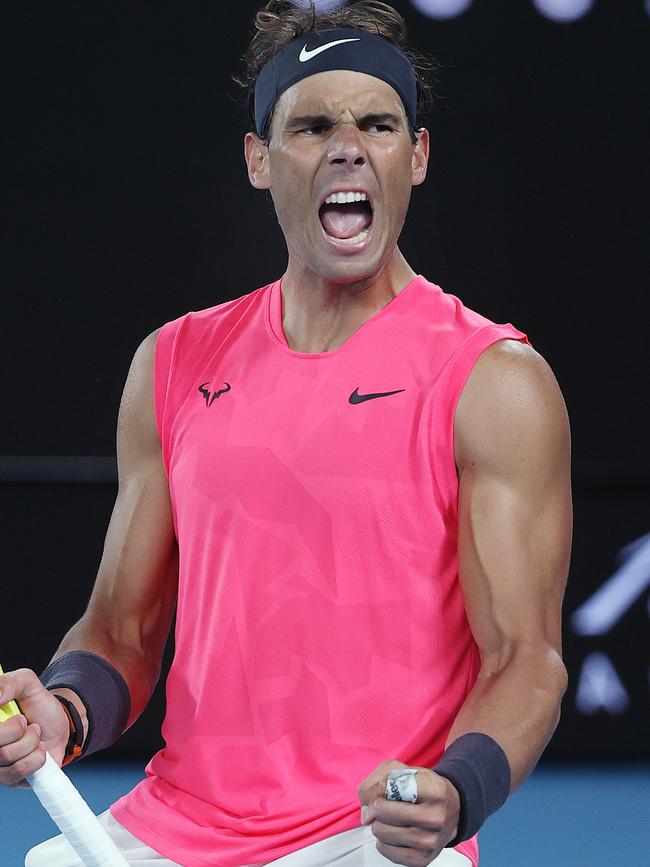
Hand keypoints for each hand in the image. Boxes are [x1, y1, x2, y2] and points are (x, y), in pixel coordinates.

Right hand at [0, 668, 69, 786]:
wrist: (60, 724)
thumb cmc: (38, 704)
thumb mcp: (27, 682)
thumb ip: (10, 682)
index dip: (6, 729)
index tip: (20, 717)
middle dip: (21, 732)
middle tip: (29, 725)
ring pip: (8, 759)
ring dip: (31, 744)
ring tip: (35, 736)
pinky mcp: (8, 779)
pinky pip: (19, 773)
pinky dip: (36, 759)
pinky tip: (37, 752)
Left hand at [358, 759, 460, 865]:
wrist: (452, 810)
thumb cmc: (425, 788)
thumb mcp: (406, 771)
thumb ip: (379, 780)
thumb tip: (366, 810)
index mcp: (434, 790)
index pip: (391, 787)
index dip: (378, 789)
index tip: (381, 791)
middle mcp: (436, 817)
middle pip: (385, 813)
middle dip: (376, 809)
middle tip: (381, 807)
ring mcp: (431, 841)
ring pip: (385, 834)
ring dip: (378, 826)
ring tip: (387, 820)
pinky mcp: (424, 858)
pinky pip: (391, 853)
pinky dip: (383, 844)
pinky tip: (391, 834)